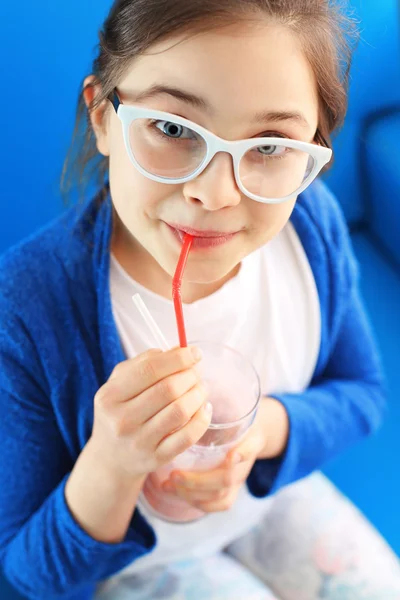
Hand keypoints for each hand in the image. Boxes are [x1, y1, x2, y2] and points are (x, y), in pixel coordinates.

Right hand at [90, 346, 211, 479]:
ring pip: (180, 411)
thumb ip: (145, 362)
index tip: (194, 353)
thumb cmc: (120, 412)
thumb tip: (178, 349)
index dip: (177, 358)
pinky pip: (187, 437)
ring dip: (198, 395)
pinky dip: (202, 419)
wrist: (110, 459)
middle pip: (168, 389)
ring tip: (201, 388)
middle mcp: (122, 420)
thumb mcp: (120, 384)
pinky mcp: (156, 458)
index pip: (149, 369)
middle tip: (197, 372)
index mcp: (110, 396)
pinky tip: (204, 409)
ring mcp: (139, 441)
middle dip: (190, 375)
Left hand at [162, 397, 288, 512]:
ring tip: (167, 483)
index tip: (228, 455)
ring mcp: (238, 476)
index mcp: (249, 434)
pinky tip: (173, 492)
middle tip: (173, 474)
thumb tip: (185, 370)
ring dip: (193, 493)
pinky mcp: (229, 488)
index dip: (242, 454)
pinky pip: (219, 504)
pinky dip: (198, 504)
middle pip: (229, 478)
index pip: (249, 448)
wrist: (249, 428)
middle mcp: (245, 459)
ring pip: (221, 496)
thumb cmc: (232, 410)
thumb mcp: (231, 398)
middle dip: (200, 480)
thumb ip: (215, 391)